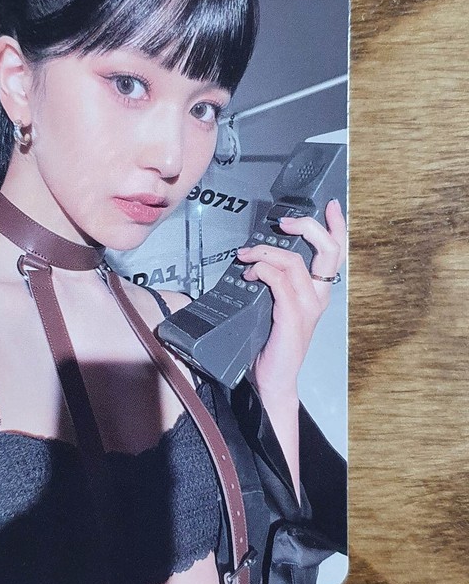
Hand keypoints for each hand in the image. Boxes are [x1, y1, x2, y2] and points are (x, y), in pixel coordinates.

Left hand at [236, 199, 345, 399]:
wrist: (272, 378)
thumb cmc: (272, 341)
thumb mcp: (277, 306)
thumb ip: (276, 283)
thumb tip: (258, 257)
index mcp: (318, 293)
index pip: (335, 255)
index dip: (336, 227)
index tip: (331, 205)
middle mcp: (319, 298)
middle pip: (327, 251)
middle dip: (307, 227)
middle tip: (283, 222)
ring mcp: (307, 308)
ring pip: (294, 263)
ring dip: (265, 252)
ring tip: (246, 255)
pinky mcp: (291, 317)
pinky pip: (279, 282)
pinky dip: (262, 271)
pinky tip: (250, 274)